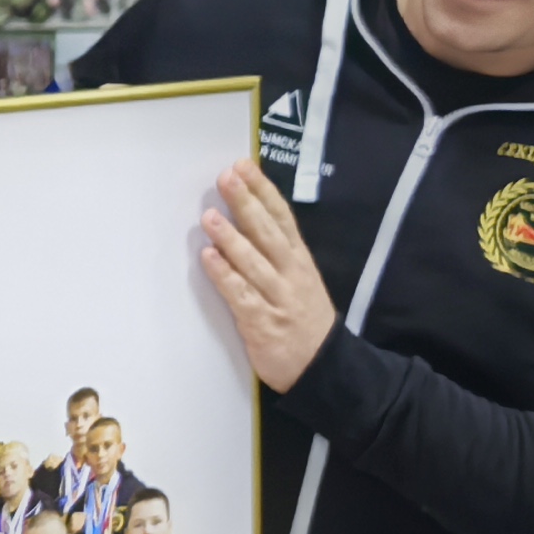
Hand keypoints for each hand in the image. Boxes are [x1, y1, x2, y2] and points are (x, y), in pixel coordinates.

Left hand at [201, 158, 330, 391]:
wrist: (325, 367)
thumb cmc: (305, 320)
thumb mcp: (301, 279)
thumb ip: (279, 252)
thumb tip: (248, 217)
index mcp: (300, 261)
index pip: (282, 218)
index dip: (262, 191)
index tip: (244, 166)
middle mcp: (291, 274)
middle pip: (267, 233)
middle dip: (246, 203)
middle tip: (226, 178)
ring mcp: (278, 298)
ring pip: (253, 262)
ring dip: (230, 237)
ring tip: (210, 216)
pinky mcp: (263, 323)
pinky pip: (241, 296)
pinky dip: (225, 276)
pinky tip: (209, 259)